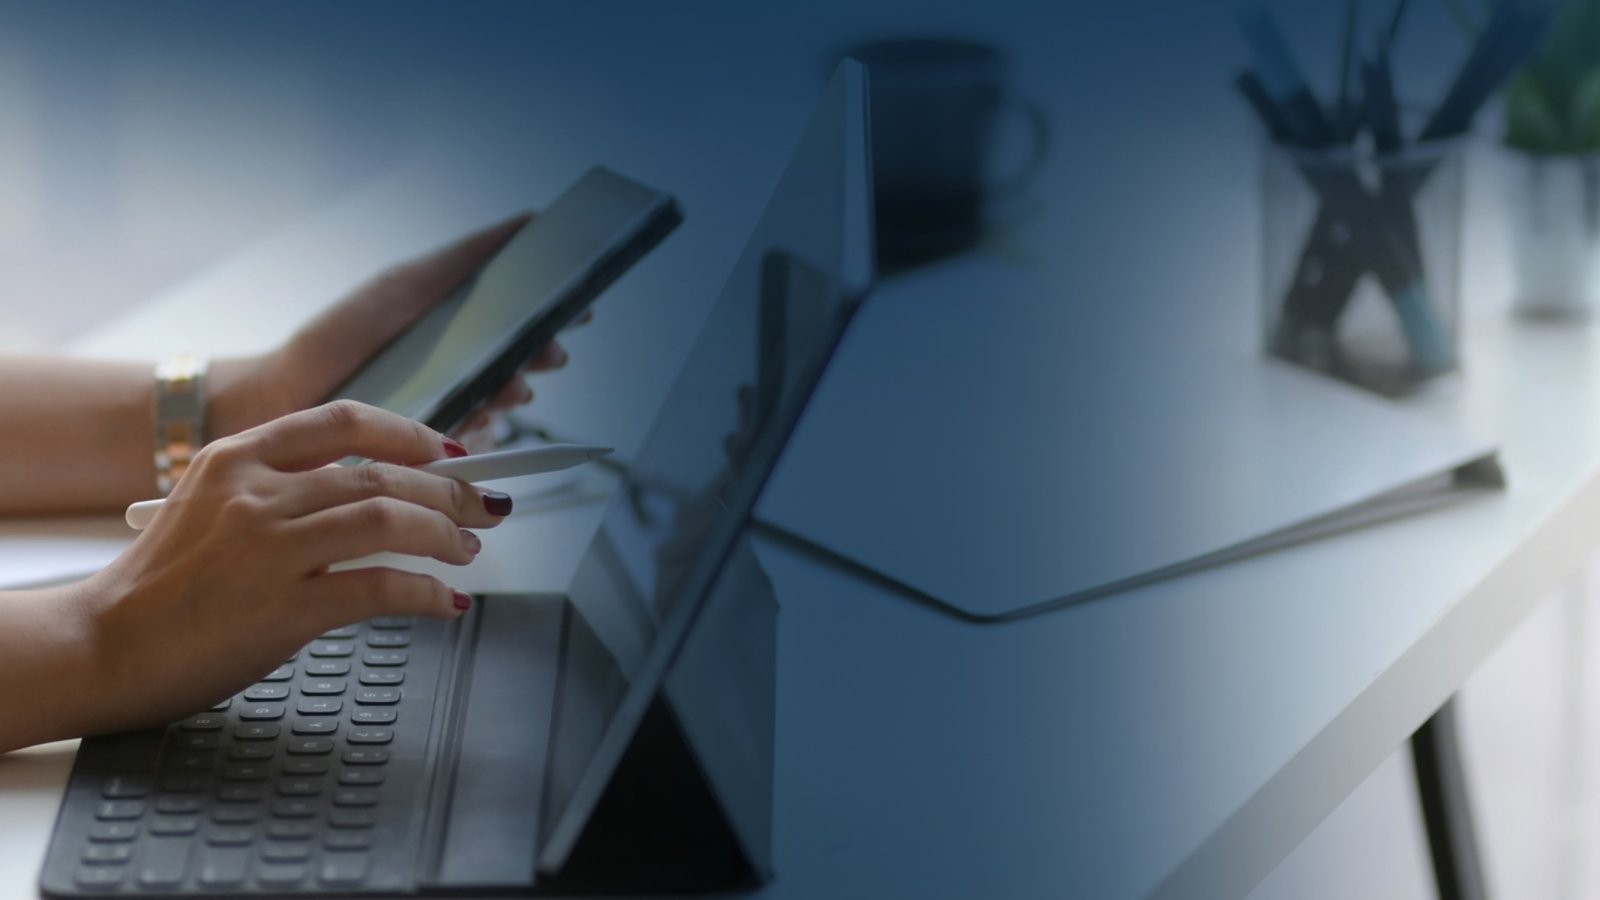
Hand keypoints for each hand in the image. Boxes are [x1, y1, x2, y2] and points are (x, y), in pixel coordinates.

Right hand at [64, 400, 510, 735]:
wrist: (100, 646)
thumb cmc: (160, 586)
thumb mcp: (207, 508)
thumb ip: (276, 490)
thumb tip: (368, 491)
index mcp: (237, 458)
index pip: (344, 422)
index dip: (409, 433)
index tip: (449, 451)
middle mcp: (256, 493)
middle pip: (381, 473)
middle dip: (447, 489)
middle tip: (481, 506)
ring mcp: (270, 548)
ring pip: (389, 519)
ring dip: (444, 533)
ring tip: (466, 550)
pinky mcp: (284, 606)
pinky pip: (380, 586)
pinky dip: (425, 592)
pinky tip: (445, 602)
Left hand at [205, 215, 575, 445]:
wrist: (290, 391)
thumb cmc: (347, 333)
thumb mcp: (412, 283)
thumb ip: (469, 256)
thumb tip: (529, 221)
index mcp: (460, 325)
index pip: (522, 319)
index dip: (554, 315)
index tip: (578, 308)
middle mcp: (460, 367)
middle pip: (523, 361)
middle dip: (540, 356)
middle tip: (547, 353)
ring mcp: (451, 405)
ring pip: (504, 402)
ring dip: (514, 394)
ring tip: (509, 386)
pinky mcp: (436, 447)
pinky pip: (475, 440)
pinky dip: (482, 431)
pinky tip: (477, 421)